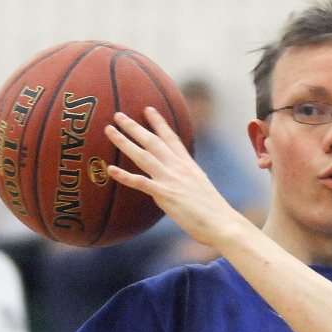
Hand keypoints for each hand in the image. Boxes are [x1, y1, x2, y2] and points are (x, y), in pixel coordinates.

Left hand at [104, 108, 240, 249]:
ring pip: (143, 155)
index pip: (171, 138)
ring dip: (124, 141)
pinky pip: (140, 183)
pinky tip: (111, 170)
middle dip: (134, 126)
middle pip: (153, 141)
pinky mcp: (165, 195)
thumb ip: (189, 180)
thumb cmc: (213, 211)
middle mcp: (178, 168)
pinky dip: (125, 176)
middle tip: (118, 114)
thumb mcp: (201, 187)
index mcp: (188, 165)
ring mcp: (171, 180)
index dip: (159, 123)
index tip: (148, 109)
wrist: (221, 223)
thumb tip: (183, 182)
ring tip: (109, 130)